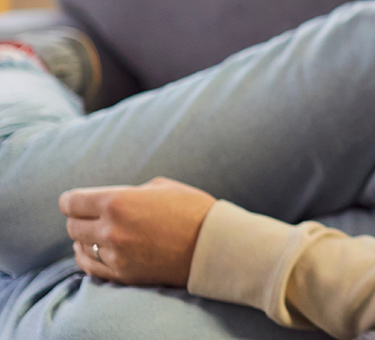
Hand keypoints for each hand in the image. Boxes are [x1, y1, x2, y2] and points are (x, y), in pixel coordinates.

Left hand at [58, 177, 216, 286]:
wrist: (216, 246)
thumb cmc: (194, 211)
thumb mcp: (162, 187)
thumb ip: (129, 192)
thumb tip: (111, 200)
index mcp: (118, 202)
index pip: (71, 202)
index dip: (72, 201)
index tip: (77, 202)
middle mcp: (111, 229)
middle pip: (72, 225)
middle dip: (80, 219)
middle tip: (92, 217)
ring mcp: (116, 254)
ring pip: (80, 245)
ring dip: (85, 238)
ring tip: (97, 234)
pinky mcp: (124, 274)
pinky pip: (89, 266)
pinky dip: (86, 256)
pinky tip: (90, 250)